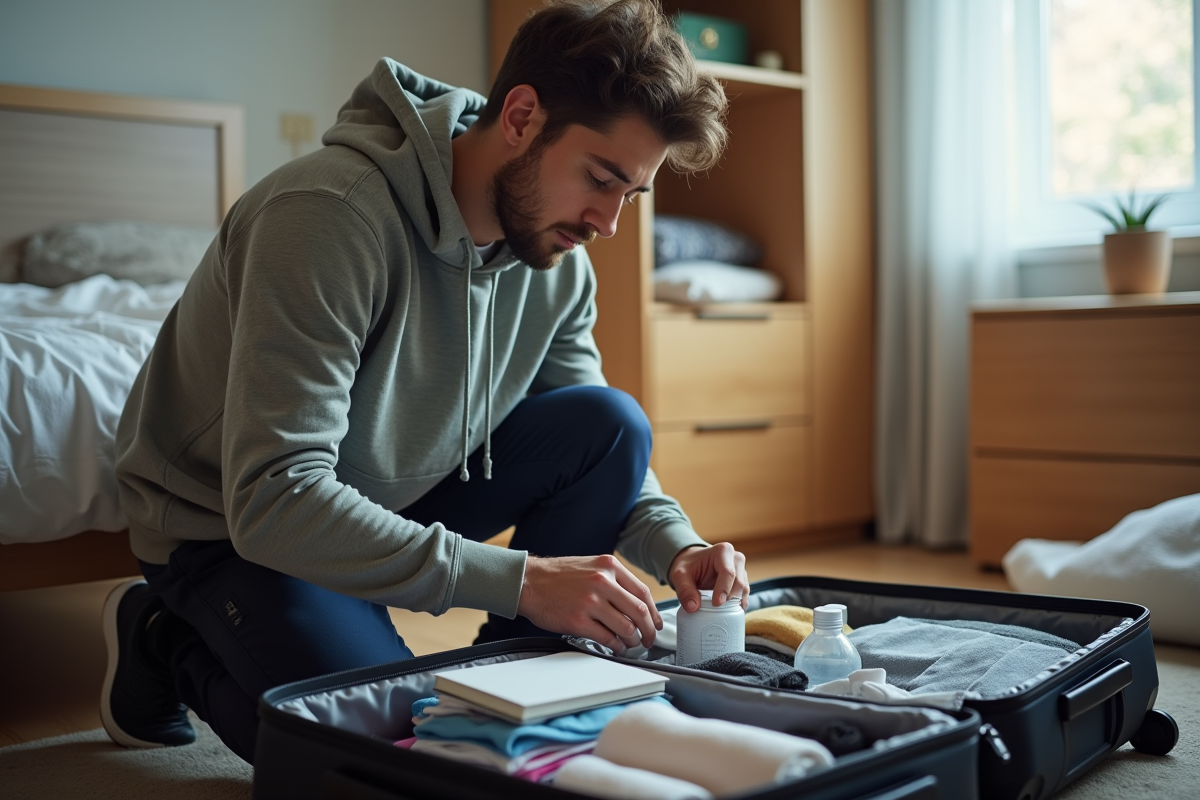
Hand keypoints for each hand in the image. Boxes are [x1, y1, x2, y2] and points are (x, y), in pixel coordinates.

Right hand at [516, 555, 662, 654]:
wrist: (528, 581)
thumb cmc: (558, 576)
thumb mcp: (590, 566)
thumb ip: (613, 580)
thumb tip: (636, 603)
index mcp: (608, 566)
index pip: (642, 592)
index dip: (654, 612)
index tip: (656, 622)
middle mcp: (602, 581)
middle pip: (639, 611)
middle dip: (649, 630)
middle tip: (649, 639)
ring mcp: (590, 601)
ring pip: (626, 627)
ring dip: (633, 641)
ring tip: (631, 645)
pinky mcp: (578, 621)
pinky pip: (607, 638)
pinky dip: (617, 647)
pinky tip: (616, 647)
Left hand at [668, 542, 748, 611]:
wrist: (692, 564)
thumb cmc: (688, 566)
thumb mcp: (680, 575)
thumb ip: (685, 590)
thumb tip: (693, 607)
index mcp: (723, 551)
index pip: (728, 572)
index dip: (723, 590)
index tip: (716, 604)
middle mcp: (736, 559)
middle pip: (739, 582)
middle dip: (729, 598)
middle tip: (716, 609)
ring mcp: (741, 571)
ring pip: (743, 590)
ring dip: (734, 603)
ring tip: (721, 612)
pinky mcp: (742, 582)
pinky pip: (744, 596)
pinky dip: (737, 605)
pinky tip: (727, 612)